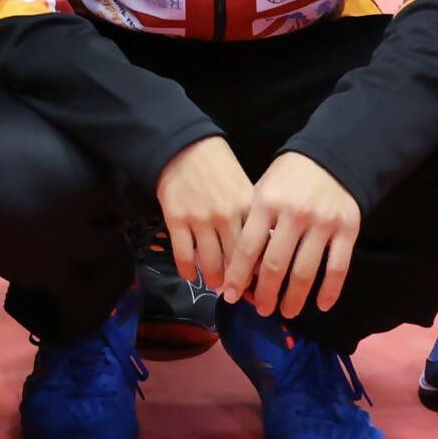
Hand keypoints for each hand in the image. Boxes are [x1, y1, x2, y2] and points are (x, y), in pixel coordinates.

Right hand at [153, 133, 255, 294]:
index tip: (260, 285)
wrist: (183, 146)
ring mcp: (199, 219)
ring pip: (210, 264)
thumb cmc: (219, 166)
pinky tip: (190, 275)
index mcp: (247, 207)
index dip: (259, 272)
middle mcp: (225, 217)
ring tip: (215, 284)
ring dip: (213, 280)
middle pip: (235, 262)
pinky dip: (187, 270)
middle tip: (237, 292)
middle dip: (237, 282)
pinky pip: (182, 255)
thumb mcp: (244, 187)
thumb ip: (252, 216)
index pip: (258, 249)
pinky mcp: (175, 220)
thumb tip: (261, 251)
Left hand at [227, 152, 362, 319]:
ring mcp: (323, 223)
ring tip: (286, 312)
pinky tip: (320, 305)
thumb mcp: (263, 189)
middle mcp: (294, 214)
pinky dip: (329, 291)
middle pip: (276, 265)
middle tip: (261, 309)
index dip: (237, 275)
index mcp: (267, 202)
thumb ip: (253, 222)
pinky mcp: (348, 230)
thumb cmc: (289, 177)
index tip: (230, 295)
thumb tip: (238, 265)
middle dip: (265, 293)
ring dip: (294, 298)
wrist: (330, 157)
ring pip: (305, 271)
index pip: (248, 247)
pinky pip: (338, 268)